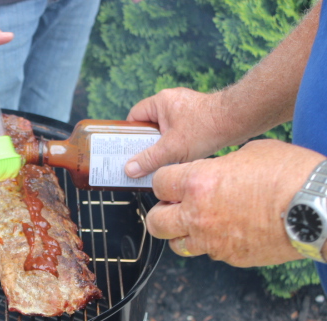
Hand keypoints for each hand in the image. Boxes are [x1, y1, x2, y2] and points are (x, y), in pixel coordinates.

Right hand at [124, 87, 243, 177]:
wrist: (240, 120)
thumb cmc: (207, 128)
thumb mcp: (172, 148)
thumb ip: (149, 159)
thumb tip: (129, 169)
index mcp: (160, 102)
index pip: (134, 117)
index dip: (129, 134)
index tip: (128, 150)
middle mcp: (170, 102)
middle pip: (149, 126)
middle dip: (146, 144)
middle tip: (142, 160)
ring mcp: (184, 109)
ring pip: (164, 131)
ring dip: (162, 147)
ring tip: (161, 162)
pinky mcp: (196, 117)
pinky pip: (178, 132)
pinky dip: (176, 145)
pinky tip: (179, 158)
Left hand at [145, 139, 324, 266]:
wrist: (318, 209)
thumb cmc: (291, 175)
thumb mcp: (250, 152)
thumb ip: (220, 164)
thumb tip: (214, 170)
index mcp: (198, 182)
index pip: (158, 183)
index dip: (165, 181)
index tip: (172, 182)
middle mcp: (198, 213)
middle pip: (156, 221)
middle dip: (161, 212)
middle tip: (173, 206)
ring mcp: (212, 240)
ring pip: (176, 244)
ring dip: (181, 233)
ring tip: (196, 222)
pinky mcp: (229, 256)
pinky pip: (208, 252)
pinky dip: (211, 243)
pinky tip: (227, 231)